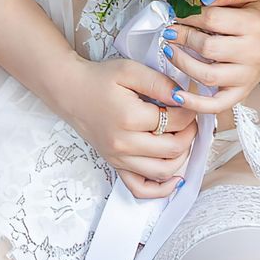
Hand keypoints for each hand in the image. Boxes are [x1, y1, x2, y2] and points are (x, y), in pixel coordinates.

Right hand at [64, 53, 198, 201]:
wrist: (70, 93)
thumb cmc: (99, 80)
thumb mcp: (129, 70)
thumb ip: (159, 83)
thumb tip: (184, 98)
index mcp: (129, 118)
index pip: (175, 121)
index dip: (189, 112)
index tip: (188, 103)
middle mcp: (124, 144)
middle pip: (173, 149)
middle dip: (189, 133)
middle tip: (188, 119)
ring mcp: (119, 159)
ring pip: (163, 171)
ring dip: (181, 156)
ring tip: (181, 138)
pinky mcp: (116, 166)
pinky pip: (140, 188)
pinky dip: (161, 189)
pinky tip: (175, 178)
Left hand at [165, 0, 259, 115]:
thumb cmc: (256, 21)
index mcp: (253, 25)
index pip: (212, 19)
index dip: (188, 16)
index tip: (177, 14)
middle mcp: (252, 52)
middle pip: (207, 47)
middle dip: (183, 37)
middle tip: (171, 31)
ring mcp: (246, 76)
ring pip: (207, 75)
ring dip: (182, 63)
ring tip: (170, 51)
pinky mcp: (240, 93)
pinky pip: (216, 105)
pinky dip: (194, 103)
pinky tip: (177, 95)